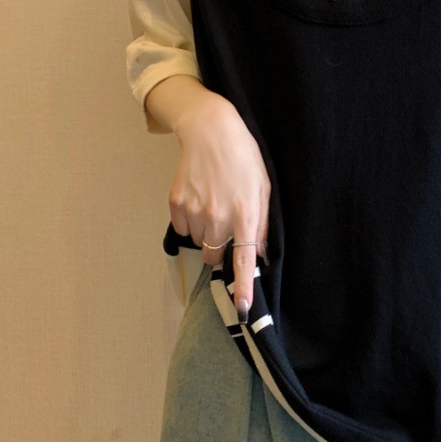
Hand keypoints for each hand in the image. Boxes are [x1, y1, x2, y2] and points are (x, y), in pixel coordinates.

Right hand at [168, 95, 269, 321]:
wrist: (212, 130)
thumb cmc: (244, 158)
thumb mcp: (264, 189)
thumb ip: (262, 224)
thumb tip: (259, 253)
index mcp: (246, 215)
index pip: (244, 260)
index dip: (243, 288)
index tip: (242, 310)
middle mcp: (219, 217)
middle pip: (215, 256)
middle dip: (221, 246)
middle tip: (226, 220)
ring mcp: (195, 211)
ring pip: (198, 243)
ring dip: (205, 232)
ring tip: (213, 202)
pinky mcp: (176, 203)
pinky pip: (181, 228)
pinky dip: (189, 220)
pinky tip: (198, 197)